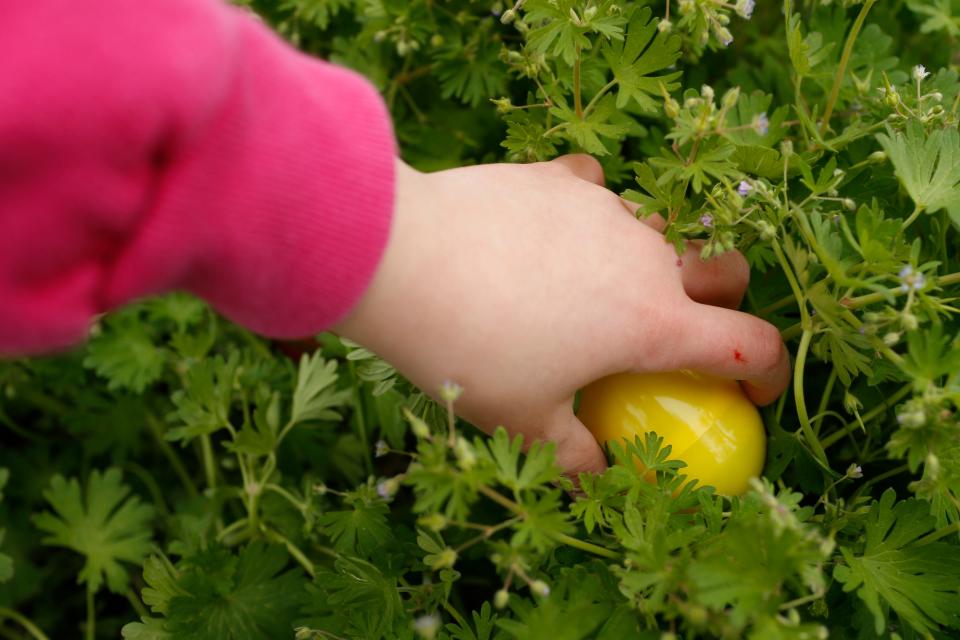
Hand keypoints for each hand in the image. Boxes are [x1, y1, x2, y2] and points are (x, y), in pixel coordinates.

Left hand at [334, 155, 790, 475]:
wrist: (402, 260)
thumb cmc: (470, 351)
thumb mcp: (523, 422)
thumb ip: (574, 455)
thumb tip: (598, 476)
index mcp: (653, 321)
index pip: (751, 345)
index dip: (768, 373)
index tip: (751, 394)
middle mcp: (645, 257)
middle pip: (723, 269)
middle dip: (721, 301)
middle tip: (679, 330)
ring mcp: (604, 210)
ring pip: (654, 231)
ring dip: (645, 261)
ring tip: (590, 290)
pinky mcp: (559, 179)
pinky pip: (595, 192)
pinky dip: (589, 215)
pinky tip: (554, 234)